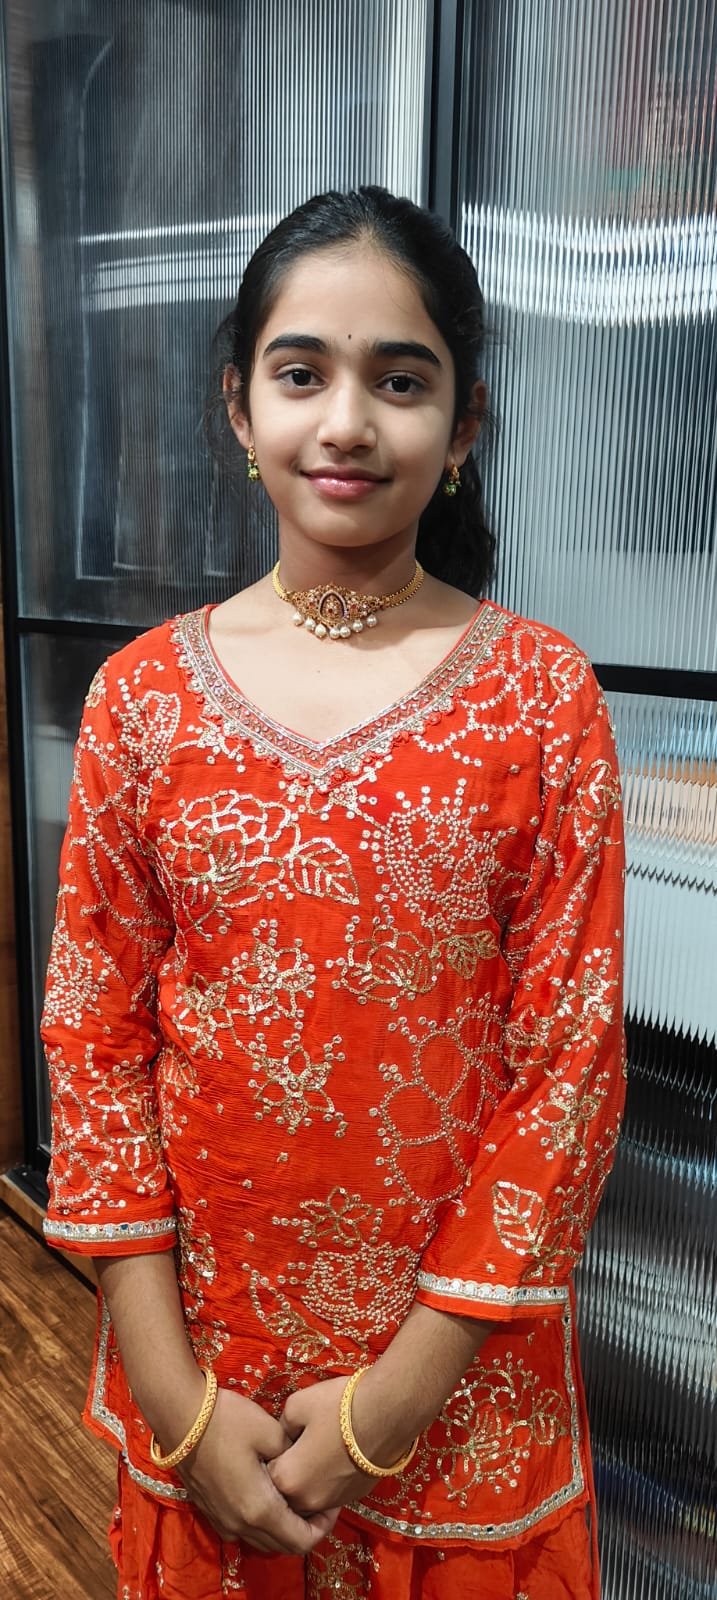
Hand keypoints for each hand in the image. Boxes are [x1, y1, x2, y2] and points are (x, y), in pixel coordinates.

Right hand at [178, 1388, 339, 1553]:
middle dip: (306, 1528)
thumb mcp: (271, 1431)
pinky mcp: (211, 1510)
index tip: (331, 1503)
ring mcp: (223, 1520)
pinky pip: (245, 1528)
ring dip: (283, 1526)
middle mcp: (240, 1524)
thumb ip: (293, 1455)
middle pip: (283, 1546)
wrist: (179, 1415)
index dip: (323, 1527)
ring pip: (263, 1539)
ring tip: (295, 1495)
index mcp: (259, 1510)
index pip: (301, 1541)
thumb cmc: (227, 1421)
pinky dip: (263, 1521)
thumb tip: (302, 1464)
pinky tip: (269, 1491)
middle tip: (318, 1500)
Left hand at [267, 1376, 385, 1516]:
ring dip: (306, 1481)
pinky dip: (326, 1481)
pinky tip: (333, 1457)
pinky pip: (330, 1495)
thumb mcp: (296, 1406)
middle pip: (285, 1496)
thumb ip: (281, 1428)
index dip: (268, 1457)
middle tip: (291, 1449)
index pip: (264, 1478)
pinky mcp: (354, 1497)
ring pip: (309, 1499)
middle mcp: (308, 1500)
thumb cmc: (338, 1406)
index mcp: (288, 1479)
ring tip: (313, 1452)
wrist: (389, 1411)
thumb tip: (284, 1438)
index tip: (274, 1442)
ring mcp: (334, 1502)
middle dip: (284, 1476)